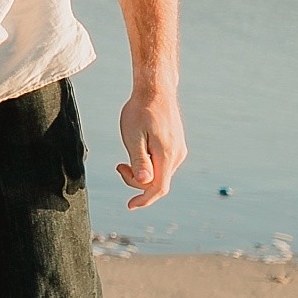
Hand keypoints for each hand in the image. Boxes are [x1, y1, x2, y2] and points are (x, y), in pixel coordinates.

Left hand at [115, 88, 185, 208]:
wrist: (156, 91)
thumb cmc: (140, 111)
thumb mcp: (133, 136)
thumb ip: (139, 160)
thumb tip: (145, 182)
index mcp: (167, 155)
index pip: (158, 188)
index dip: (144, 200)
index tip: (130, 206)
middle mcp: (177, 155)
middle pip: (157, 182)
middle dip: (136, 181)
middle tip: (119, 166)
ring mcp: (179, 150)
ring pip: (160, 174)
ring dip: (141, 173)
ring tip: (124, 160)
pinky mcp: (176, 146)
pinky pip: (162, 164)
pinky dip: (148, 165)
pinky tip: (137, 153)